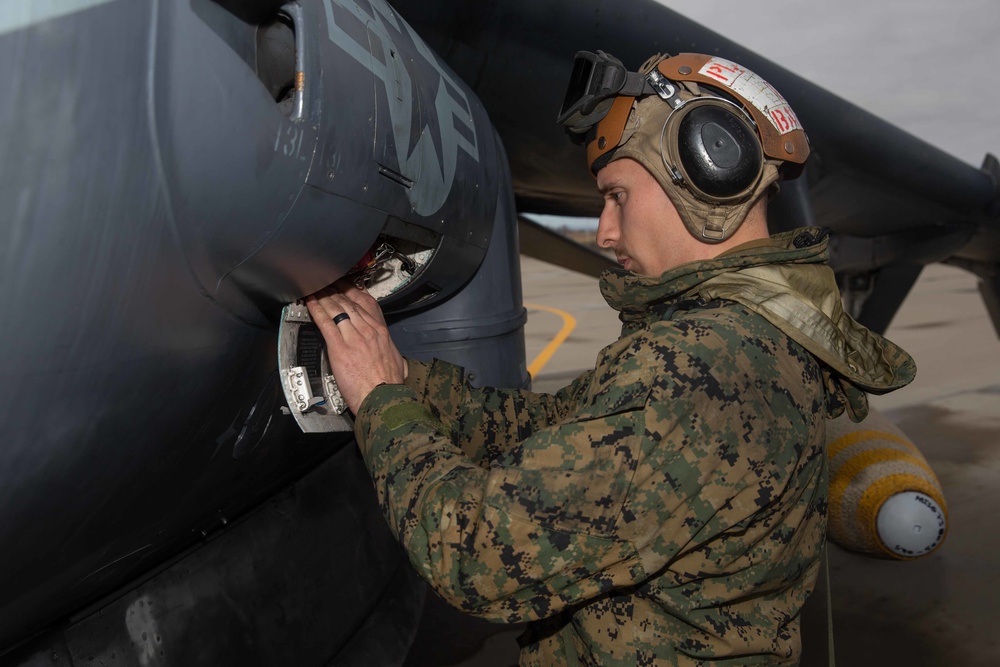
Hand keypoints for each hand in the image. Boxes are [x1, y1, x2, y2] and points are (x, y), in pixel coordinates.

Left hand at [305, 280, 405, 413]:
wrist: (384, 397)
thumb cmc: (390, 384)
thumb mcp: (397, 361)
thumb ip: (392, 354)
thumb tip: (394, 357)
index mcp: (381, 332)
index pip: (365, 304)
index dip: (352, 292)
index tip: (345, 286)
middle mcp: (368, 330)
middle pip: (348, 303)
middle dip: (335, 292)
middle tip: (325, 284)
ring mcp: (353, 337)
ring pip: (336, 309)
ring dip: (324, 297)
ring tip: (316, 290)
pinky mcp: (339, 347)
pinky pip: (325, 323)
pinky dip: (316, 311)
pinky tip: (310, 304)